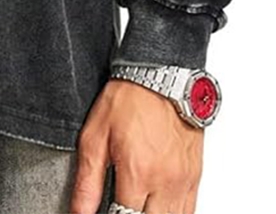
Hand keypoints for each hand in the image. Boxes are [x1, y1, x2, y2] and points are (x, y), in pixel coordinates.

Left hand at [70, 80, 203, 213]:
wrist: (161, 76)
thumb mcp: (94, 136)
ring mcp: (184, 182)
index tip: (104, 211)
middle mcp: (165, 183)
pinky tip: (157, 208)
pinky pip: (190, 211)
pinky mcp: (195, 177)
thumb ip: (87, 181)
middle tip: (119, 206)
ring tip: (135, 205)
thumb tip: (80, 213)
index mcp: (137, 174)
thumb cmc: (128, 99)